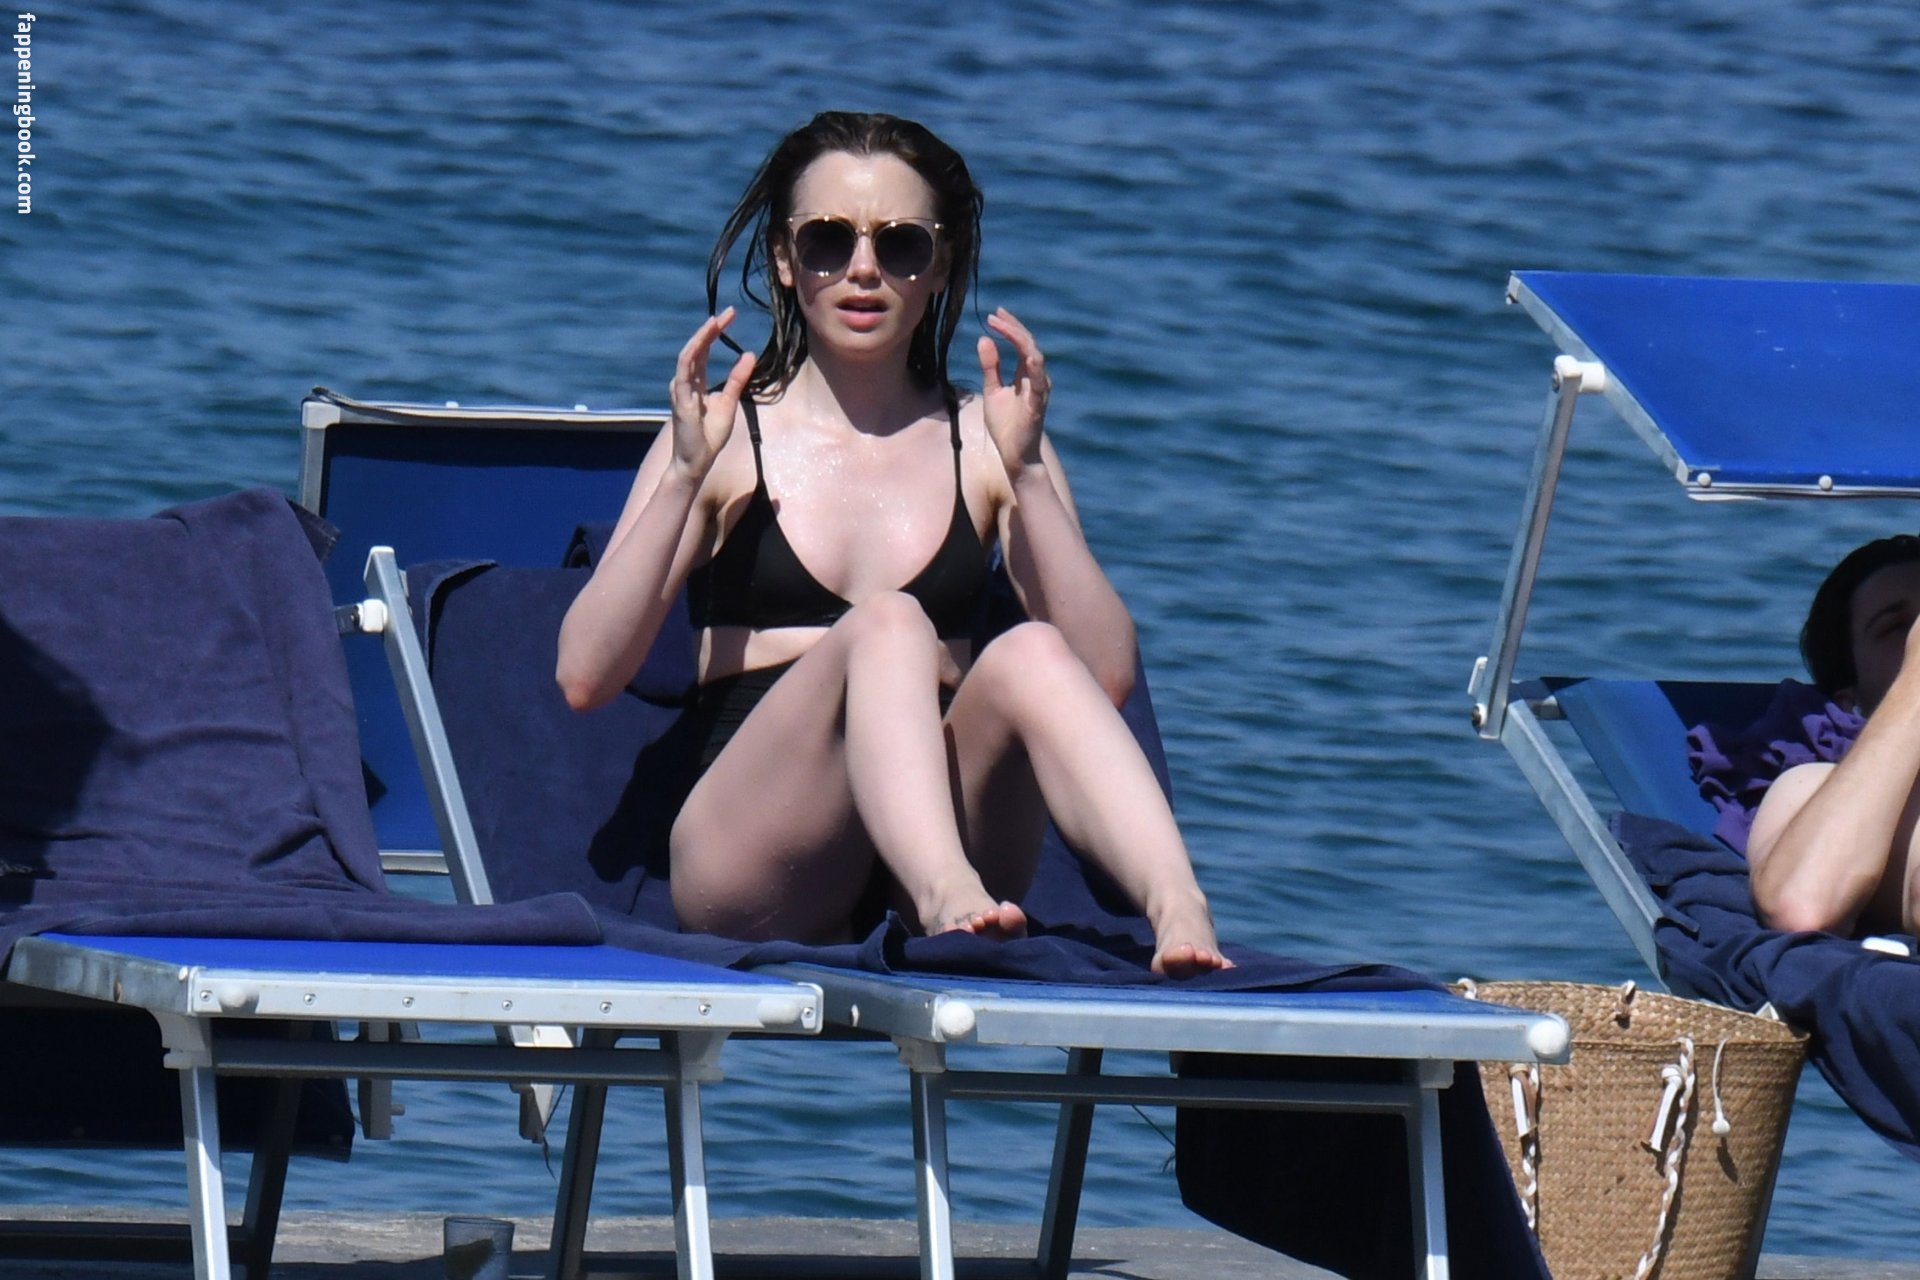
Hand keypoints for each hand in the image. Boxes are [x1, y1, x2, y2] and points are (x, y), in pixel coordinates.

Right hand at [667, 308, 755, 479]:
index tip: (730, 315)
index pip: (704, 350)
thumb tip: (749, 354)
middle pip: (697, 348)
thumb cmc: (710, 435)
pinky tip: (702, 342)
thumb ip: (737, 379)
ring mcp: (680, 389)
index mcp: (696, 382)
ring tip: (715, 321)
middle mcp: (685, 381)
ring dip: (701, 337)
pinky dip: (692, 355)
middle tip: (728, 312)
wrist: (697, 461)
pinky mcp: (680, 399)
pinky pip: (684, 372)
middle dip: (710, 329)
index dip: (715, 332)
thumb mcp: (730, 402)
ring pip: (688, 355)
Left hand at [976, 307, 1049, 475]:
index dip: (1009, 327)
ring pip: (1036, 358)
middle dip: (1013, 327)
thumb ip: (990, 367)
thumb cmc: (1006, 426)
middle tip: (996, 314)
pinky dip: (1035, 369)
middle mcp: (1037, 379)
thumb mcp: (993, 390)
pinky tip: (1027, 355)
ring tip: (1005, 326)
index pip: (1021, 343)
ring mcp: (1039, 391)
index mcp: (1026, 374)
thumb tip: (983, 338)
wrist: (1015, 456)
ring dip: (1021, 341)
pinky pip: (1040, 385)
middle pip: (1028, 345)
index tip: (994, 314)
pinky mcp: (1037, 406)